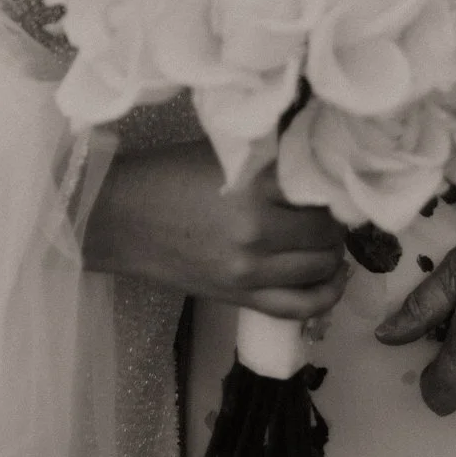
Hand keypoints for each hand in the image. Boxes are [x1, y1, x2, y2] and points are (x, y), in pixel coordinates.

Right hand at [83, 140, 347, 320]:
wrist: (121, 219)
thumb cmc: (168, 175)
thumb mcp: (224, 153)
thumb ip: (271, 158)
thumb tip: (317, 150)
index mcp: (253, 186)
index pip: (321, 188)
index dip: (333, 181)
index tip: (334, 174)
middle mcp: (257, 231)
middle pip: (327, 229)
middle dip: (334, 216)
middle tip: (329, 204)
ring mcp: (249, 271)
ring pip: (321, 267)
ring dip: (332, 250)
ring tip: (326, 234)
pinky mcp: (241, 298)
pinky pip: (301, 306)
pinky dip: (327, 293)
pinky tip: (333, 275)